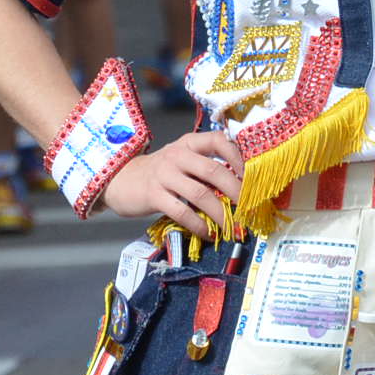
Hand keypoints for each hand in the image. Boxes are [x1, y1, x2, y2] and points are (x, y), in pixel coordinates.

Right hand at [100, 129, 242, 239]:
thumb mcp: (182, 161)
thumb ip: (206, 167)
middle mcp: (177, 154)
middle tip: (250, 208)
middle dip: (236, 191)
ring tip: (232, 227)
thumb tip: (241, 186)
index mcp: (189, 142)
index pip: (219, 140)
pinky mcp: (154, 195)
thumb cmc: (160, 173)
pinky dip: (199, 225)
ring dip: (220, 213)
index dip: (239, 157)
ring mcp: (164, 174)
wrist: (121, 179)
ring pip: (200, 194)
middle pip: (214, 170)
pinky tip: (208, 234)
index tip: (253, 177)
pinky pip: (182, 211)